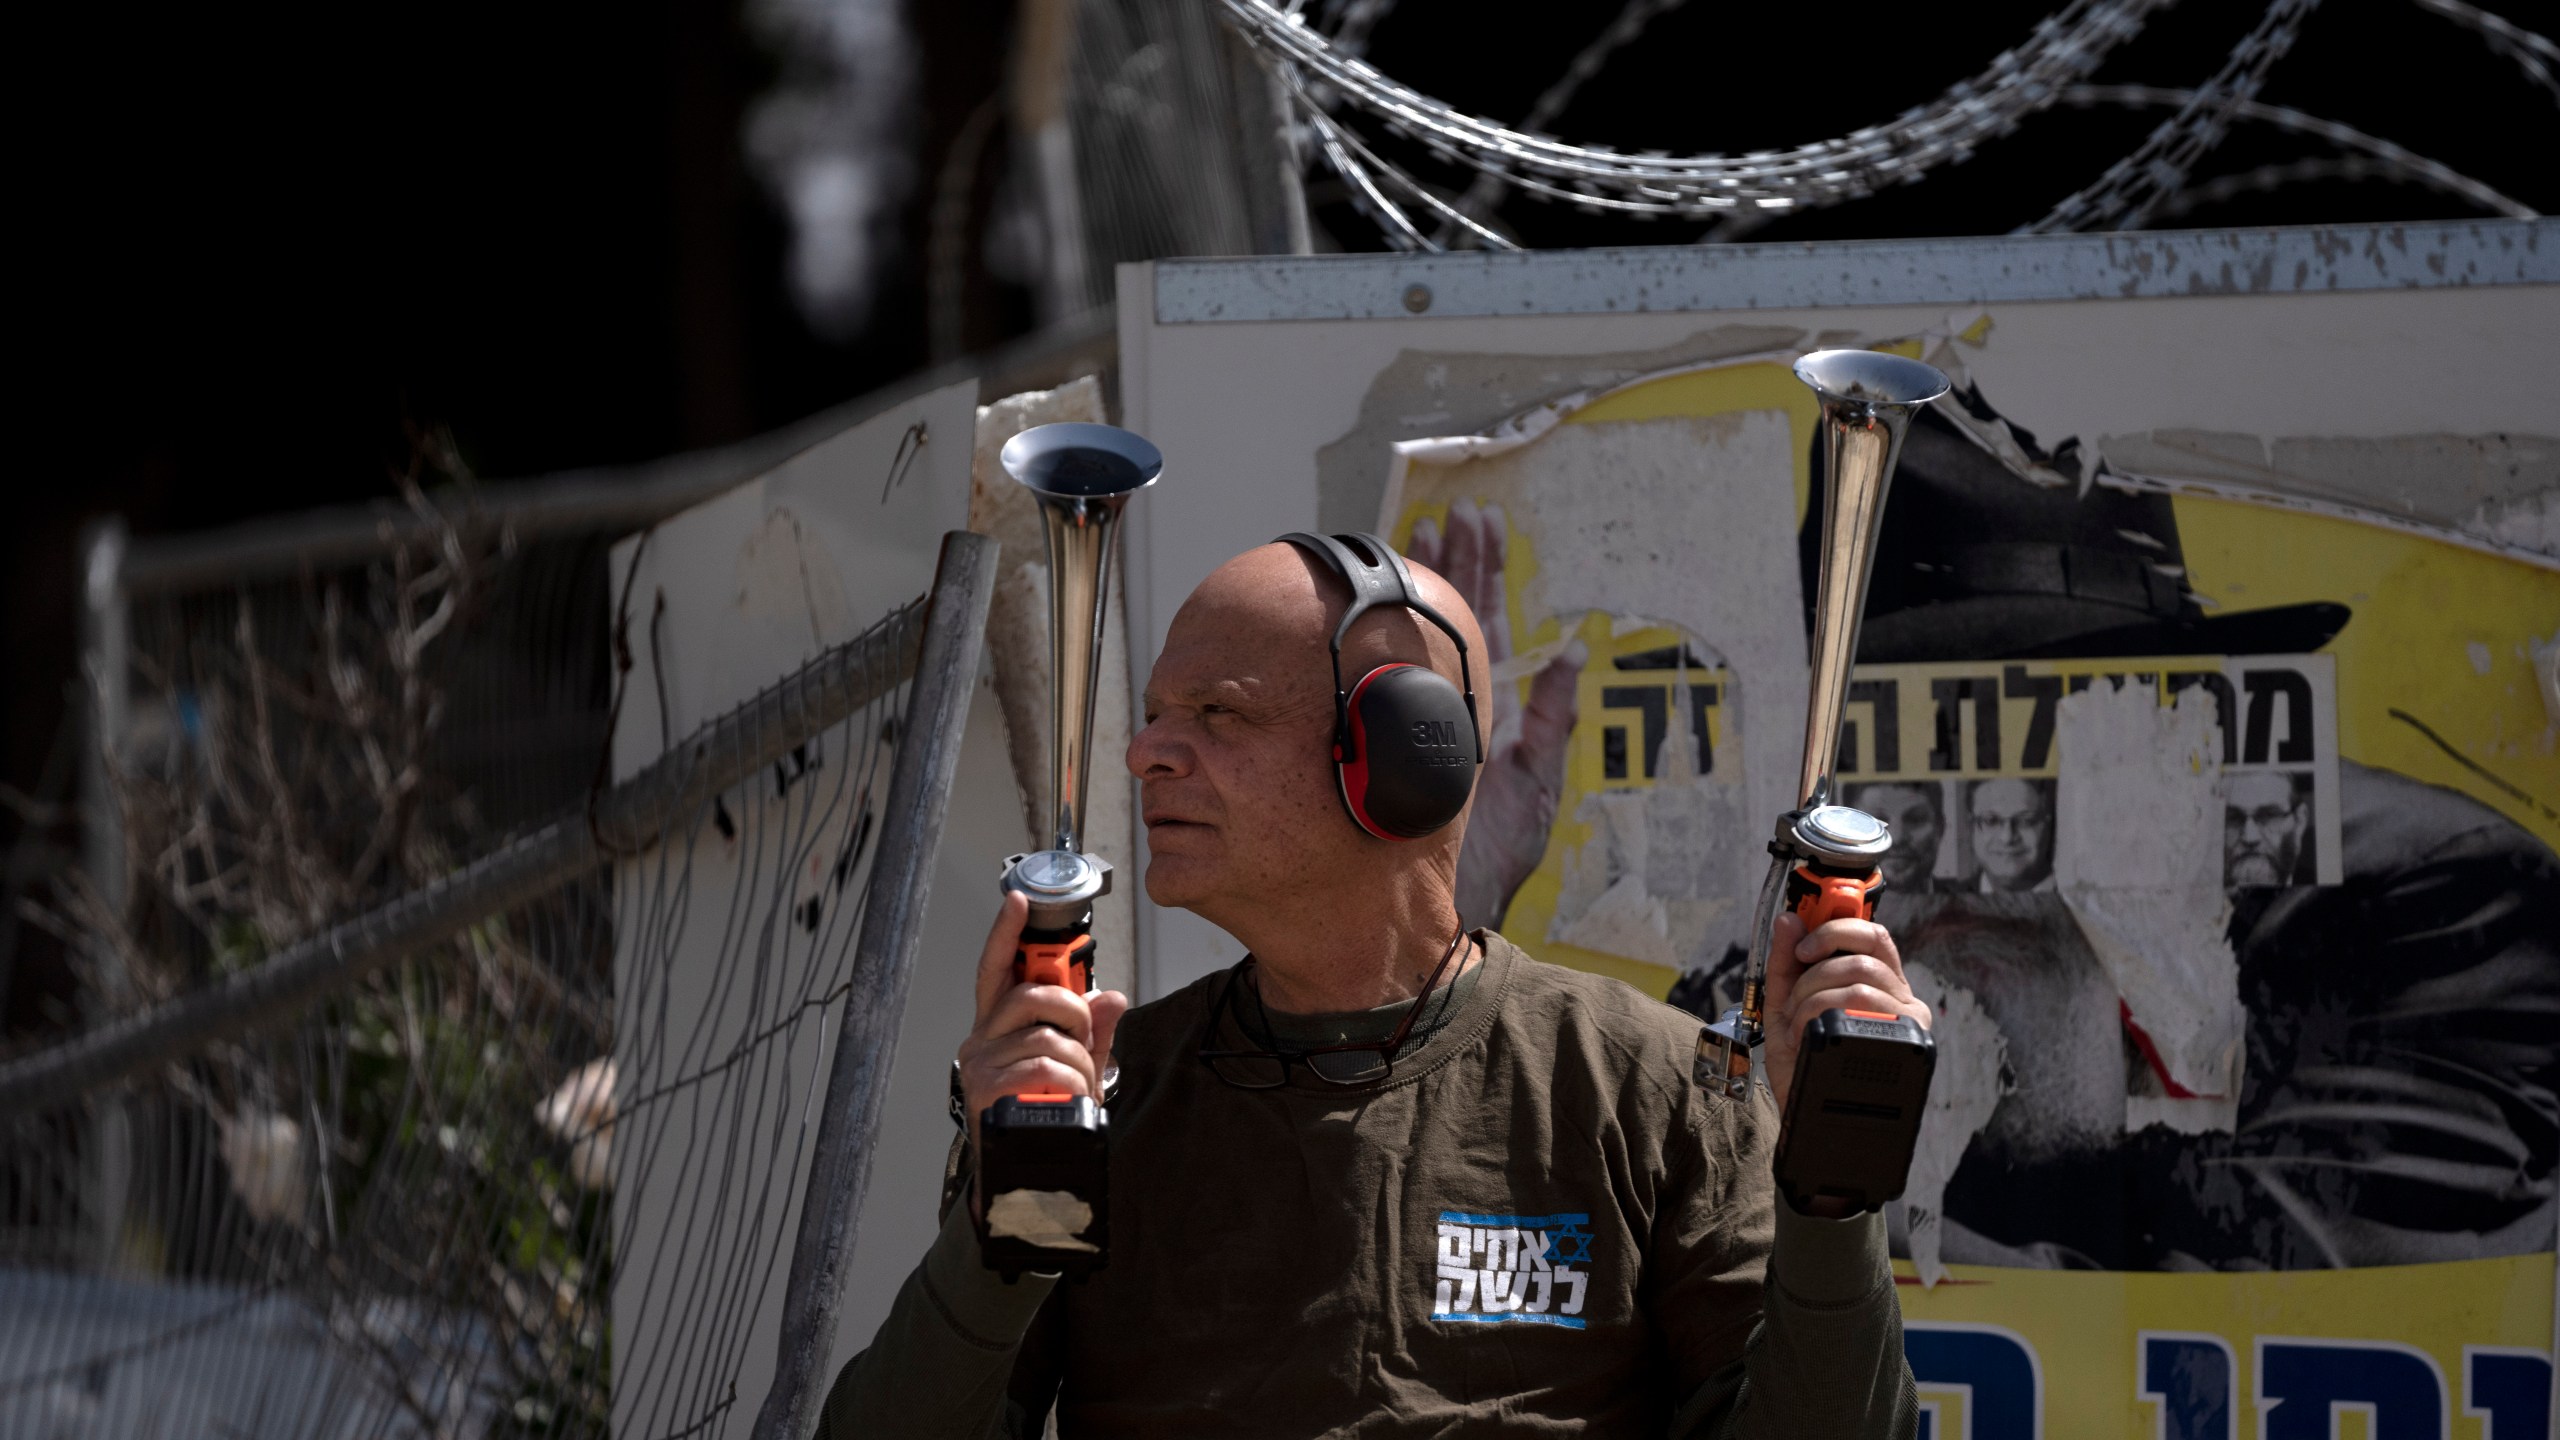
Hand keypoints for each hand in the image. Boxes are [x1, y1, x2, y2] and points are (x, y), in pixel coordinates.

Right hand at [955, 893, 1130, 1162]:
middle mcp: (980, 1039)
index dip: (1006, 932)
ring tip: (1081, 1082)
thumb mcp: (1074, 1066)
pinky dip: (1071, 1079)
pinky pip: (1045, 1066)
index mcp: (996, 1025)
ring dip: (1079, 1059)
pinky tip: (1071, 1095)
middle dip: (1072, 1009)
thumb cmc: (1040, 1110)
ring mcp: (981, 1065)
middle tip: (1084, 1033)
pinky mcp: (987, 1090)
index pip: (996, 968)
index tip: (1020, 901)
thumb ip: (1093, 1031)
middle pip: (1030, 996)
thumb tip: (1114, 998)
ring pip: (1046, 1036)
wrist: (1019, 1170)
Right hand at [1406, 500, 1584, 929]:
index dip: (1484, 567)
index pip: (1486, 618)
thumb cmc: (1492, 851)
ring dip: (1418, 580)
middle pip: (1451, 611)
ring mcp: (1414, 711)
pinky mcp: (1386, 731)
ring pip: (1417, 629)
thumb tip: (1572, 649)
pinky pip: (1381, 667)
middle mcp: (1450, 699)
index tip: (1479, 520)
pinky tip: (1370, 594)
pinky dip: (1378, 628)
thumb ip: (1554, 716)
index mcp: (1488, 703)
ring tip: (1418, 529)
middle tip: (1445, 511)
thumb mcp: (1538, 781)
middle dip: (1449, 559)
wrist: (1439, 896)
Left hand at [1760, 910, 1930, 1117]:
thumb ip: (1785, 964)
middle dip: (1813, 975)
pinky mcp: (1904, 1044)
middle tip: (1794, 1001)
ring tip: (1798, 1028)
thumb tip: (1789, 919)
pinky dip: (1819, 1018)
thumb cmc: (1800, 1063)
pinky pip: (1858, 1010)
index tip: (1802, 947)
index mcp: (1880, 983)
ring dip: (1811, 1001)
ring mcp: (1906, 1023)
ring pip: (1858, 983)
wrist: (1805, 1116)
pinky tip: (1808, 1040)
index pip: (1873, 935)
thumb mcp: (1784, 1007)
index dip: (1836, 929)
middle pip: (1861, 957)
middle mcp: (1902, 1000)